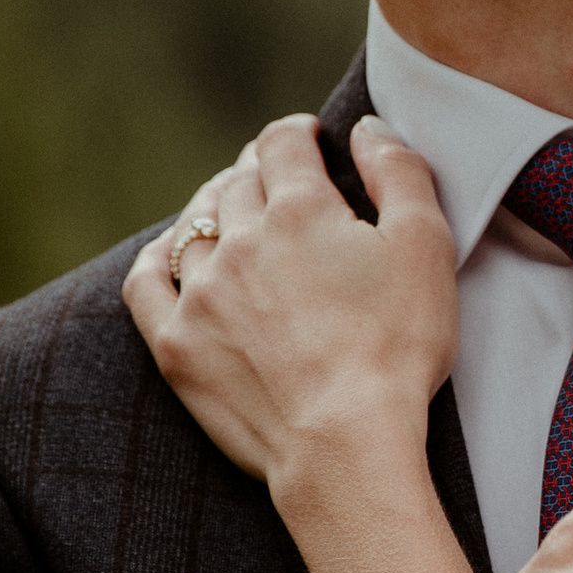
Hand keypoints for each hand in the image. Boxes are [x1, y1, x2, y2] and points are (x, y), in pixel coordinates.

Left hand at [124, 113, 457, 503]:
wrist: (345, 444)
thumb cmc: (398, 348)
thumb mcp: (426, 247)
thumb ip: (400, 172)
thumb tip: (365, 128)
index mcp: (301, 209)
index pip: (283, 143)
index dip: (297, 133)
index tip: (308, 137)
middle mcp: (239, 240)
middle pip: (237, 182)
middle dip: (258, 170)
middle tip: (276, 177)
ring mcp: (200, 293)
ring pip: (193, 226)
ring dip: (212, 208)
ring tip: (230, 211)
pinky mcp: (175, 344)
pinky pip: (145, 281)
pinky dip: (157, 258)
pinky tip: (171, 255)